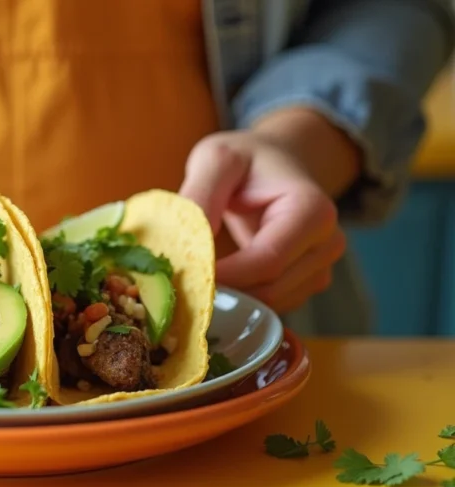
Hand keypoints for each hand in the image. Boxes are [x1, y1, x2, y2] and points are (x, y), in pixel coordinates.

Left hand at [179, 127, 348, 313]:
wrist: (275, 163)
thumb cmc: (245, 159)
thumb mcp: (216, 159)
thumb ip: (200, 194)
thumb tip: (184, 240)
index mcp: (312, 211)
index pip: (266, 262)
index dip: (224, 276)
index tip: (183, 273)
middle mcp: (326, 243)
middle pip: (269, 289)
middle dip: (223, 289)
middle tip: (180, 279)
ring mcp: (321, 267)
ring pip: (269, 304)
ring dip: (231, 297)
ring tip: (198, 273)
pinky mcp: (307, 283)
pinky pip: (270, 306)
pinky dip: (242, 299)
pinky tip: (219, 278)